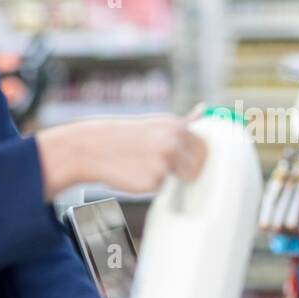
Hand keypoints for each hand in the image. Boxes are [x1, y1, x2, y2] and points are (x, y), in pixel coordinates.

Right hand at [36, 113, 206, 199]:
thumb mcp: (156, 124)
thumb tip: (203, 108)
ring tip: (144, 166)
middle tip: (162, 166)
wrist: (94, 147)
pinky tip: (134, 173)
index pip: (204, 148)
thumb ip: (183, 123)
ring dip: (166, 177)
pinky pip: (161, 189)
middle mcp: (173, 143)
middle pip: (197, 168)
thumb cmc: (128, 136)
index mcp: (176, 127)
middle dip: (185, 171)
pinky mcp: (153, 181)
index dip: (195, 157)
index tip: (184, 158)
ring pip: (178, 179)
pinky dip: (150, 185)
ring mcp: (164, 163)